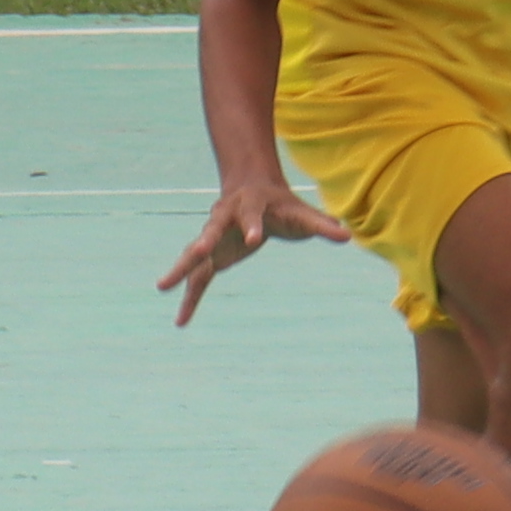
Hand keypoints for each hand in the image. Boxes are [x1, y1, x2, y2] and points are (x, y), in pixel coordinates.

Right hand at [159, 178, 348, 325]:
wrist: (251, 188)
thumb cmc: (281, 203)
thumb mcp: (302, 213)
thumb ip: (322, 224)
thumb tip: (348, 235)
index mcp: (248, 206)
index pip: (250, 216)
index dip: (252, 226)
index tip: (254, 240)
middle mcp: (223, 219)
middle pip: (210, 231)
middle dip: (201, 242)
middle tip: (194, 251)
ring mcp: (213, 238)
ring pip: (193, 254)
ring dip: (180, 269)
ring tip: (162, 286)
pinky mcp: (211, 256)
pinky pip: (198, 279)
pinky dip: (189, 299)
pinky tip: (181, 321)